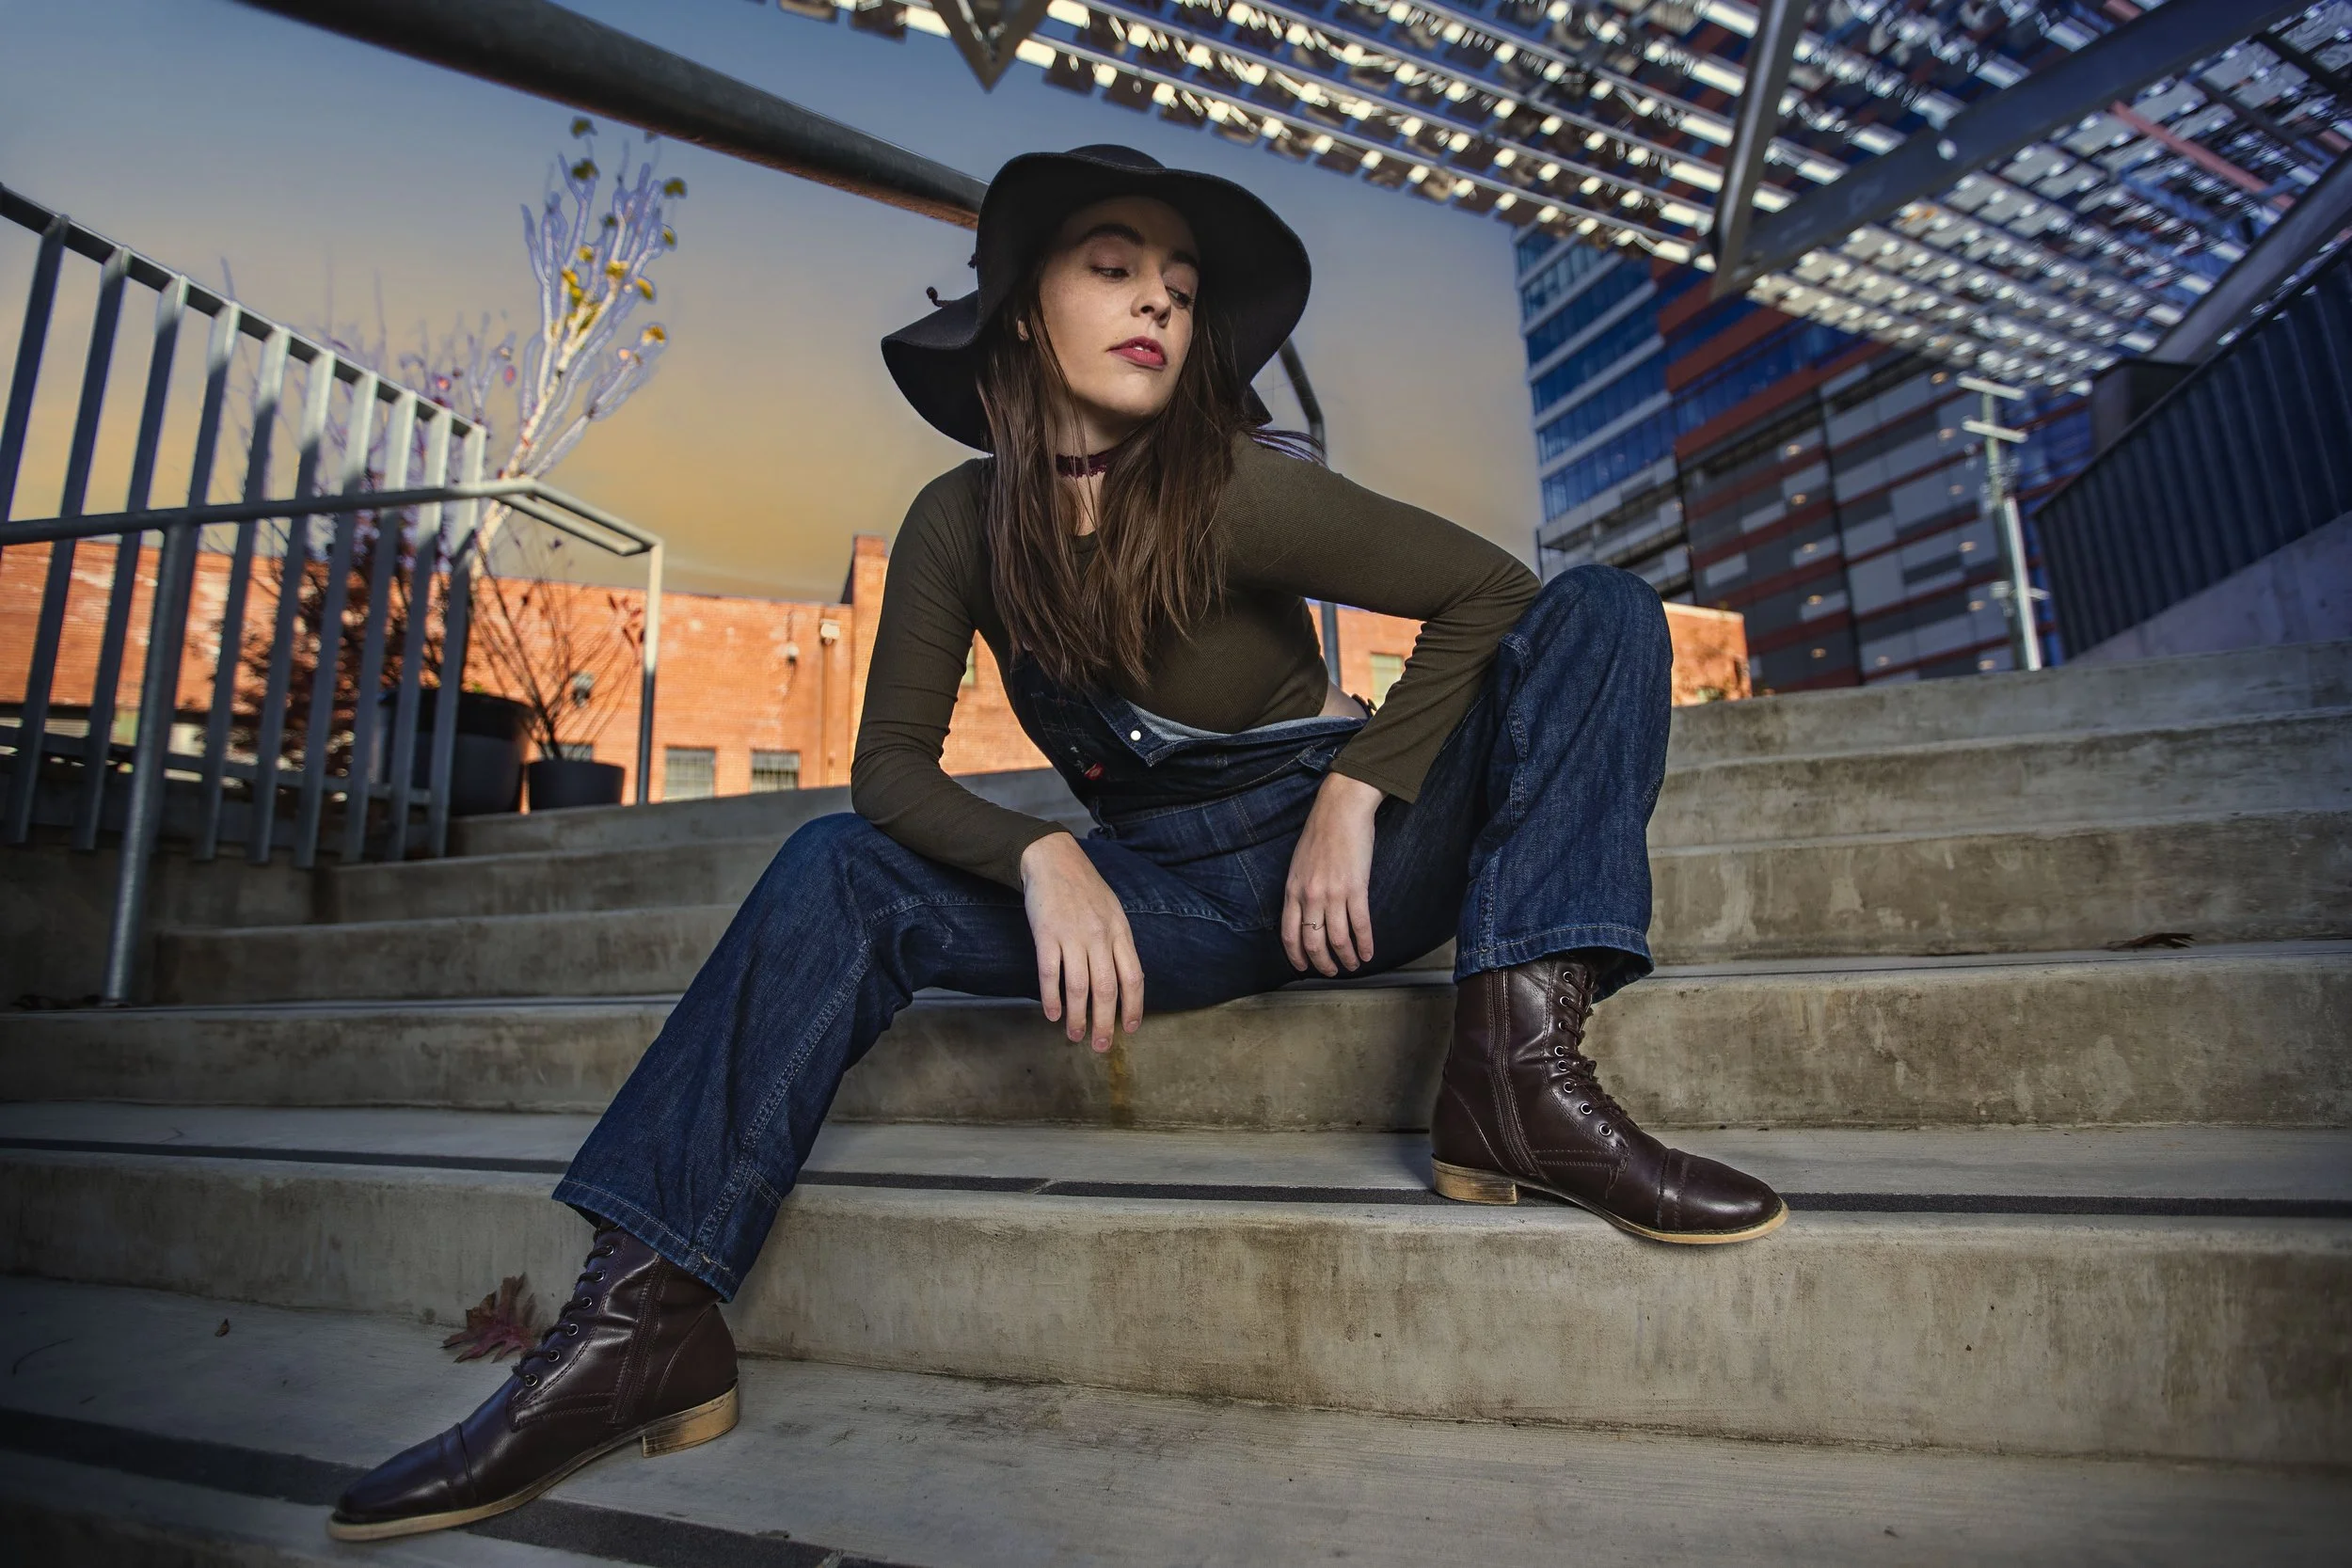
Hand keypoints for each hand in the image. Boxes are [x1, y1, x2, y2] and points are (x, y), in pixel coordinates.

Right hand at [1018, 831, 1144, 1053]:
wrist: (1053, 859)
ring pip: (1079, 987)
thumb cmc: (1085, 888)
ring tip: (1075, 1036)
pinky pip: (1050, 974)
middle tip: (1100, 1046)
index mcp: (1120, 932)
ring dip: (1078, 1017)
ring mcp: (1073, 935)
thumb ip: (1118, 944)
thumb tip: (1123, 982)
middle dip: (1105, 1023)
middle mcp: (1100, 936)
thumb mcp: (1113, 912)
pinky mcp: (1046, 934)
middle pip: (1106, 989)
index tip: (1130, 1028)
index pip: (1133, 977)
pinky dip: (1052, 998)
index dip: (1134, 1007)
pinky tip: (1053, 1014)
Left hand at [1283, 770, 1382, 975]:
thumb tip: (1304, 913)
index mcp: (1292, 890)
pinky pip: (1360, 925)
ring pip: (1338, 939)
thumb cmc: (1320, 832)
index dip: (1297, 956)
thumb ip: (1299, 889)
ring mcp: (1333, 893)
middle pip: (1313, 942)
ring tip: (1353, 965)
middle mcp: (1310, 896)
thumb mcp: (1298, 864)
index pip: (1289, 934)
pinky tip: (1369, 953)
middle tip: (1332, 971)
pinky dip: (1365, 944)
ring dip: (1347, 958)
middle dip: (1322, 963)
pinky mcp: (1356, 888)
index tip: (1303, 967)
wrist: (1341, 809)